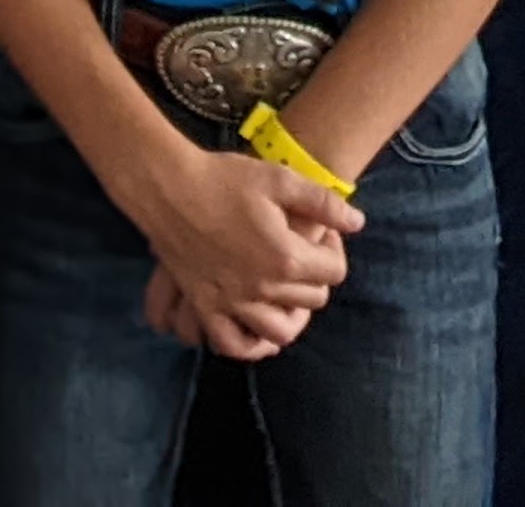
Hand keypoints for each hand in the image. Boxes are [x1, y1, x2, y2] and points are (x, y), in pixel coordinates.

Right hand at [124, 143, 358, 345]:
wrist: (166, 184)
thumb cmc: (222, 178)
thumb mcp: (278, 179)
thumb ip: (323, 203)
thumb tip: (358, 224)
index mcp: (286, 257)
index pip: (334, 270)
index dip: (334, 247)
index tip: (321, 231)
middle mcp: (263, 288)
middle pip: (312, 300)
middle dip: (315, 275)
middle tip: (302, 252)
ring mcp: (233, 302)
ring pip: (280, 331)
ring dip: (291, 315)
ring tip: (286, 293)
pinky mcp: (205, 305)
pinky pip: (232, 343)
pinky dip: (249, 345)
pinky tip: (257, 332)